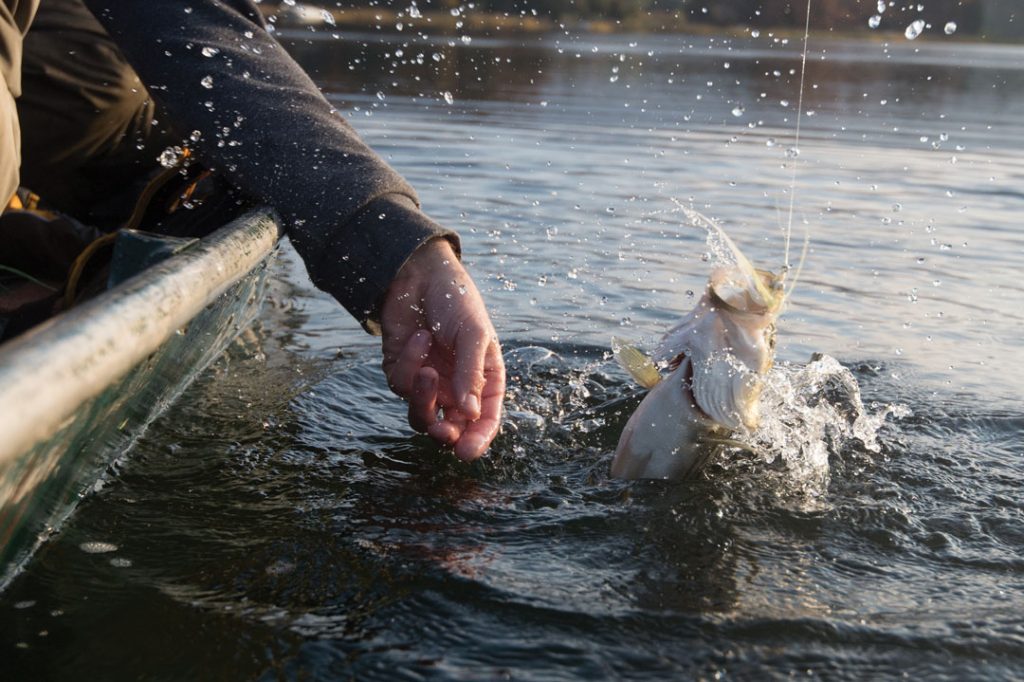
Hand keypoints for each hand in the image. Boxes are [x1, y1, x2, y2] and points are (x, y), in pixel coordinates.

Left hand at [380, 238, 504, 460]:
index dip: (477, 440)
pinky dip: (408, 362)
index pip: (484, 420)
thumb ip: (471, 374)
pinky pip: (400, 384)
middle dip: (445, 434)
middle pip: (451, 429)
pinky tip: (418, 336)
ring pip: (421, 415)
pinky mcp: (401, 372)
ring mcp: (428, 382)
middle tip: (441, 431)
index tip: (466, 453)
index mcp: (484, 380)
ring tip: (427, 371)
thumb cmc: (456, 301)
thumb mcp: (473, 334)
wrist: (419, 274)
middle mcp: (457, 387)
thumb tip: (470, 415)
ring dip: (422, 399)